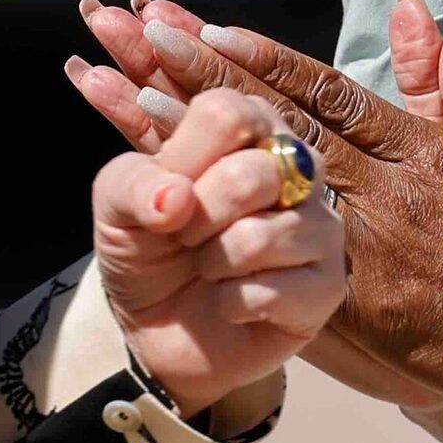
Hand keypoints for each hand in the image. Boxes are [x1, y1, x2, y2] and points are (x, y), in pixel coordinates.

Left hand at [71, 0, 442, 423]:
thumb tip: (436, 18)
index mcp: (420, 150)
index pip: (324, 91)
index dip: (259, 57)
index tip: (201, 23)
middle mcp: (380, 191)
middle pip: (271, 123)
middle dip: (200, 75)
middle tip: (134, 32)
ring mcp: (358, 249)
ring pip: (256, 183)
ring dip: (188, 140)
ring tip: (123, 98)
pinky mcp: (347, 304)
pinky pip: (265, 259)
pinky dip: (212, 227)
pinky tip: (166, 202)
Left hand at [85, 85, 347, 417]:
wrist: (160, 329)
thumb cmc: (149, 249)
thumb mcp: (116, 207)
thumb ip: (132, 184)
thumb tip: (176, 198)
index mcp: (248, 130)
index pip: (229, 112)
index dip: (185, 158)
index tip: (169, 189)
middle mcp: (296, 170)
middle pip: (253, 174)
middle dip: (197, 217)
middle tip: (185, 235)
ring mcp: (319, 227)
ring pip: (260, 238)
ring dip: (213, 263)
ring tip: (210, 268)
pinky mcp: (326, 286)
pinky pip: (272, 291)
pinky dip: (230, 303)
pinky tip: (231, 304)